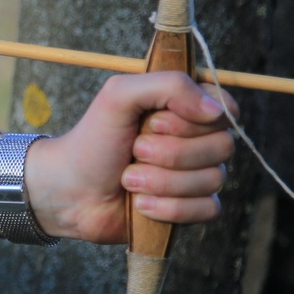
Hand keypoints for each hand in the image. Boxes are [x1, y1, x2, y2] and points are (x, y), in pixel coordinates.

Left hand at [25, 72, 234, 242]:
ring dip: (161, 181)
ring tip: (128, 178)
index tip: (156, 121)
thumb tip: (216, 110)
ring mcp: (197, 174)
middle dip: (170, 152)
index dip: (195, 118)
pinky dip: (169, 208)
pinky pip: (207, 208)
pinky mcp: (192, 207)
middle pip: (223, 145)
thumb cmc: (93, 140)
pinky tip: (140, 204)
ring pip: (213, 179)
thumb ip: (168, 85)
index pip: (225, 108)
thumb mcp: (119, 95)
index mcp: (185, 108)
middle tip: (133, 150)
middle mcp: (197, 140)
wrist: (69, 190)